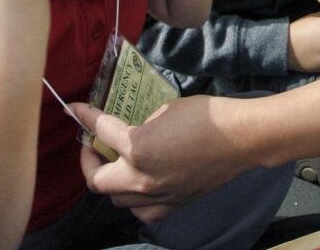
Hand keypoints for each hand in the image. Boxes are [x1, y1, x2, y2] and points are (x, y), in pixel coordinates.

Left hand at [78, 95, 257, 221]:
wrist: (241, 139)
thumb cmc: (207, 117)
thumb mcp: (166, 109)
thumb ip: (142, 124)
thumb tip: (130, 130)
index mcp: (138, 149)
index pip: (102, 132)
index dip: (87, 118)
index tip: (78, 110)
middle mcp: (142, 180)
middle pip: (98, 180)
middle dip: (89, 161)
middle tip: (93, 144)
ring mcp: (157, 198)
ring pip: (117, 199)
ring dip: (111, 181)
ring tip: (116, 164)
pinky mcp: (172, 206)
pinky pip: (141, 210)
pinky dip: (133, 198)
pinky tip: (140, 184)